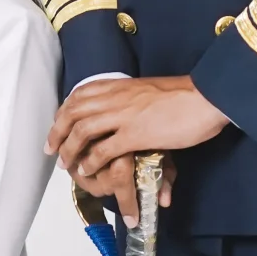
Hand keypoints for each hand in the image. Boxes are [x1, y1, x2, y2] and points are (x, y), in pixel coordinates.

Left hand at [48, 76, 229, 221]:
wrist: (205, 96)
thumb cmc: (184, 94)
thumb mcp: (149, 90)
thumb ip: (132, 99)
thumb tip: (127, 109)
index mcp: (119, 85)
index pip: (79, 95)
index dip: (63, 112)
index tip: (57, 126)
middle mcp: (115, 97)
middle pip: (73, 112)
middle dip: (57, 132)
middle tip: (51, 150)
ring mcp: (123, 115)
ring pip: (82, 131)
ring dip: (70, 150)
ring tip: (65, 165)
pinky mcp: (135, 134)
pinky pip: (104, 150)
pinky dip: (91, 161)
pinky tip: (87, 170)